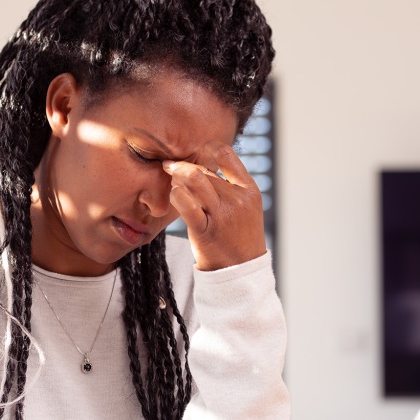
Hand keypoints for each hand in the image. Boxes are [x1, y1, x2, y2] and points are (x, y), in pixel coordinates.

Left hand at [163, 143, 265, 270]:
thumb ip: (229, 186)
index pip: (226, 154)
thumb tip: (203, 164)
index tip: (195, 154)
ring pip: (194, 179)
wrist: (240, 270)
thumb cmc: (238, 236)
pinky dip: (176, 195)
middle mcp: (237, 200)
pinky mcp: (206, 230)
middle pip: (204, 170)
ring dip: (178, 176)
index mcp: (249, 190)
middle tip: (170, 166)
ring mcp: (222, 215)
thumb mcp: (245, 207)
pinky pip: (185, 204)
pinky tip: (174, 196)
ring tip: (172, 180)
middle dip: (183, 166)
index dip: (207, 148)